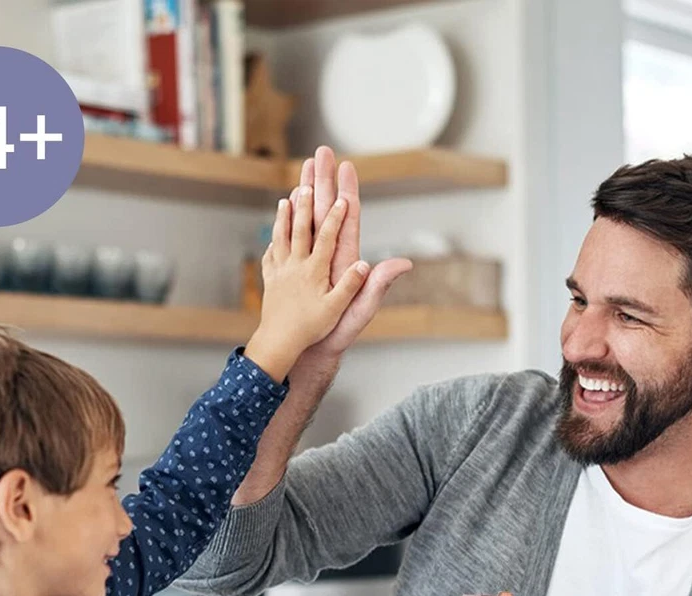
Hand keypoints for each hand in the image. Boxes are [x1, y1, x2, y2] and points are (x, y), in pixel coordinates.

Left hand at [244, 186, 369, 381]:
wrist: (279, 343)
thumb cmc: (311, 329)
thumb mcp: (337, 309)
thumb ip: (352, 286)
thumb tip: (365, 265)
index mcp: (315, 270)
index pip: (328, 236)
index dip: (336, 216)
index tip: (343, 196)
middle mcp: (296, 265)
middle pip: (302, 227)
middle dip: (307, 202)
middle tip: (309, 179)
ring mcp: (281, 271)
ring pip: (282, 236)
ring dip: (286, 215)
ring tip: (287, 197)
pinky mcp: (271, 281)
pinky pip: (271, 255)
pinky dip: (273, 242)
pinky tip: (273, 237)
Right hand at [291, 147, 412, 365]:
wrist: (316, 347)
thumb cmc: (341, 331)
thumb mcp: (362, 307)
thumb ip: (379, 284)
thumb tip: (403, 263)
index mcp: (346, 258)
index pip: (347, 218)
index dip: (346, 192)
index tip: (346, 166)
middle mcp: (331, 253)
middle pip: (326, 209)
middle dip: (323, 180)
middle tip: (321, 152)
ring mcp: (315, 258)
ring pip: (310, 218)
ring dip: (306, 192)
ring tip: (304, 166)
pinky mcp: (302, 267)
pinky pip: (295, 236)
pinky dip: (291, 217)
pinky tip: (287, 201)